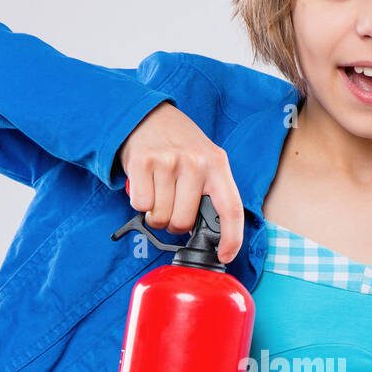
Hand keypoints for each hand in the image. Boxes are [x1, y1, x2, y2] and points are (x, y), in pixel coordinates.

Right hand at [117, 101, 244, 263]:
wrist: (147, 115)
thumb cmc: (179, 144)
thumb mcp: (205, 160)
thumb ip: (210, 191)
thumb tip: (209, 234)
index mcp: (217, 164)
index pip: (231, 209)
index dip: (231, 238)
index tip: (225, 256)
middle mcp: (195, 162)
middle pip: (183, 222)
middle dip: (174, 224)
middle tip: (171, 206)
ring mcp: (168, 161)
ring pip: (160, 217)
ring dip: (155, 213)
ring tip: (158, 192)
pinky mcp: (143, 162)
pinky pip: (141, 205)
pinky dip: (140, 203)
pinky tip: (145, 184)